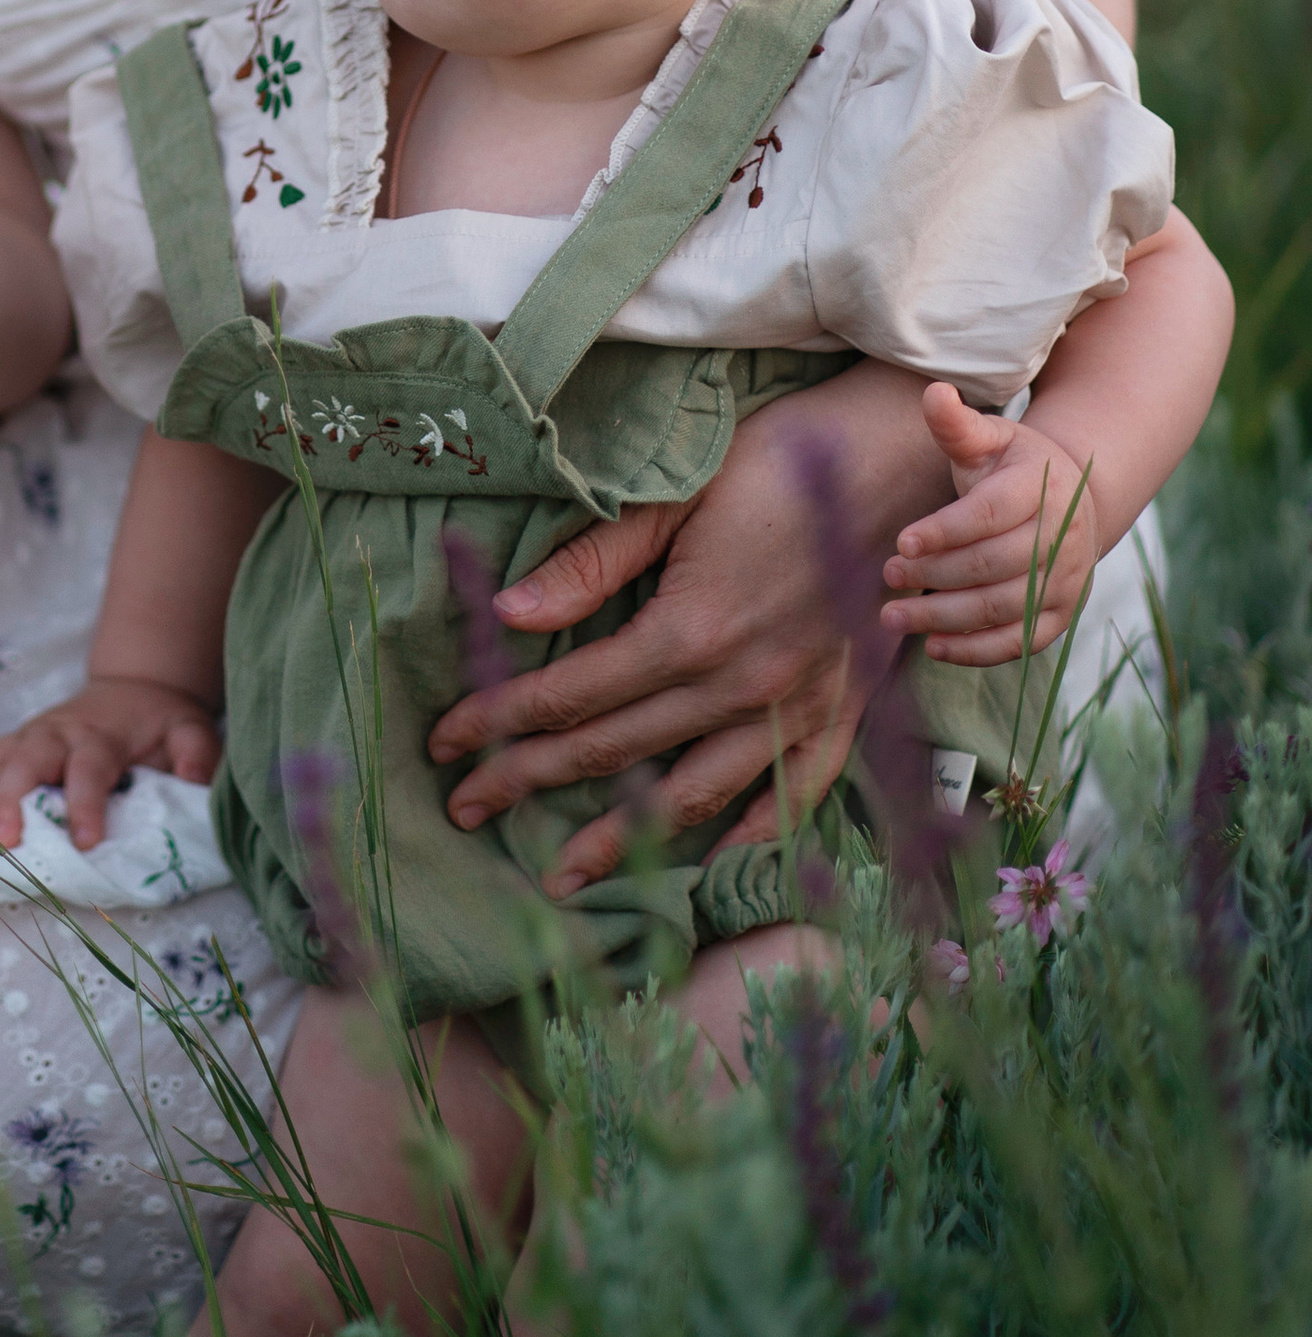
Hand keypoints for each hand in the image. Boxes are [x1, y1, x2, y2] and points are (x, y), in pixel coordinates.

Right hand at [0, 676, 221, 855]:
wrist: (132, 690)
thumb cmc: (161, 722)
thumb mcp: (191, 729)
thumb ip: (196, 753)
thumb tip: (192, 780)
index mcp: (101, 735)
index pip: (90, 768)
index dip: (86, 804)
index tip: (86, 843)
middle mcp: (59, 733)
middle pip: (27, 760)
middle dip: (13, 799)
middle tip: (8, 841)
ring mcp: (31, 737)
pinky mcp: (15, 745)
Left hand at [423, 363, 935, 893]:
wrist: (894, 461)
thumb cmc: (773, 462)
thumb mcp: (671, 495)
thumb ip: (591, 562)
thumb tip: (507, 614)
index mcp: (691, 630)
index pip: (571, 696)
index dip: (499, 721)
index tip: (443, 742)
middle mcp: (743, 686)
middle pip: (616, 752)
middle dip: (529, 781)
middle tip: (464, 808)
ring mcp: (798, 710)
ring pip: (694, 797)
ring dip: (624, 839)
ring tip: (561, 875)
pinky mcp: (843, 714)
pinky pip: (794, 797)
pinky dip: (751, 839)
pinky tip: (710, 865)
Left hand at [882, 384, 1102, 662]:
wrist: (1074, 502)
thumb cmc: (1014, 466)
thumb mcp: (989, 438)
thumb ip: (956, 424)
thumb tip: (933, 392)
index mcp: (1042, 488)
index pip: (991, 514)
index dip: (946, 531)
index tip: (901, 542)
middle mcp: (1062, 538)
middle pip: (992, 565)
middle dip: (935, 574)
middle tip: (888, 575)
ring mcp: (1066, 581)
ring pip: (1001, 608)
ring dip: (944, 617)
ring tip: (892, 616)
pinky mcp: (1060, 615)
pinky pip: (1019, 642)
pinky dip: (976, 650)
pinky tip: (933, 646)